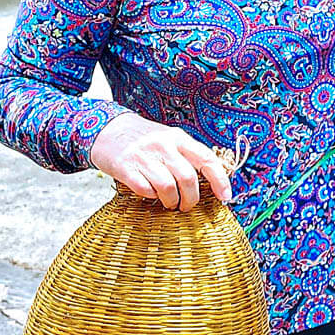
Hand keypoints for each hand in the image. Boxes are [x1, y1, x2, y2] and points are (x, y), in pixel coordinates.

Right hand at [89, 113, 231, 210]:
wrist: (108, 129)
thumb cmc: (144, 139)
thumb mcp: (169, 139)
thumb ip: (186, 155)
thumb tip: (211, 179)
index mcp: (178, 138)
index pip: (207, 159)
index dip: (220, 180)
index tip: (226, 196)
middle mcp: (163, 145)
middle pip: (187, 178)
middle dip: (191, 199)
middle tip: (186, 206)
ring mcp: (144, 156)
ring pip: (167, 187)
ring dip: (171, 201)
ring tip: (170, 203)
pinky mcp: (125, 167)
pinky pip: (145, 189)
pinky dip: (151, 196)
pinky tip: (150, 194)